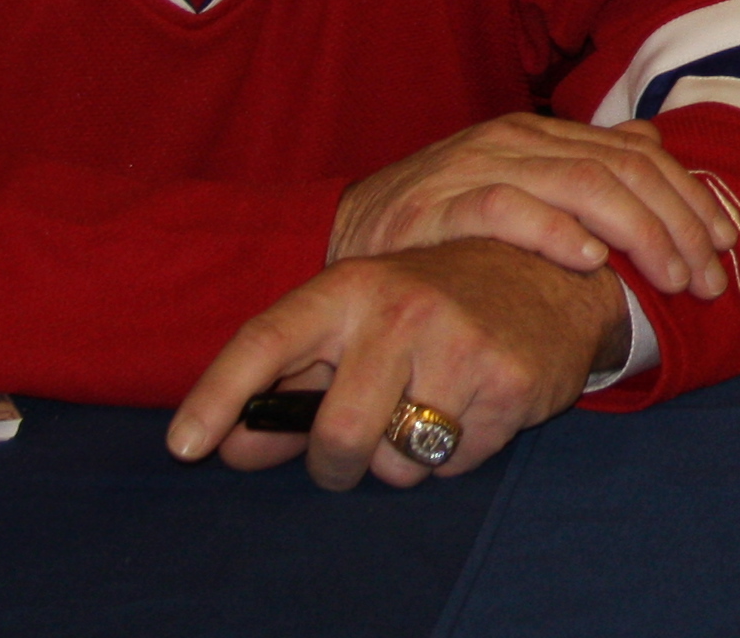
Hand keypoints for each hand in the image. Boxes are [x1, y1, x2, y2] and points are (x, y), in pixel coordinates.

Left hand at [168, 238, 631, 490]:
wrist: (555, 275)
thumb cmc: (436, 307)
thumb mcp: (359, 327)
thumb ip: (290, 387)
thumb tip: (228, 447)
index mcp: (352, 287)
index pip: (266, 339)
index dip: (218, 394)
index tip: (184, 446)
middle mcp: (403, 308)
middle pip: (338, 436)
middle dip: (338, 465)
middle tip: (351, 453)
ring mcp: (461, 343)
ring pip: (398, 463)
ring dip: (404, 461)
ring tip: (432, 409)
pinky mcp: (510, 381)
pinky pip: (455, 465)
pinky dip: (457, 454)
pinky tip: (475, 405)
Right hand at [330, 113, 728, 301]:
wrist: (341, 236)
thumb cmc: (442, 224)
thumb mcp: (519, 187)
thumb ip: (582, 167)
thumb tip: (651, 138)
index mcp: (544, 133)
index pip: (639, 154)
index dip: (690, 197)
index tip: (726, 245)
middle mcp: (518, 139)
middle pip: (624, 171)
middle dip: (678, 226)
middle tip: (709, 279)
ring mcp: (477, 165)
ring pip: (582, 184)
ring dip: (638, 233)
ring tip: (670, 277)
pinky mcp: (437, 203)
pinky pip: (507, 208)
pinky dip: (554, 231)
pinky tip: (590, 261)